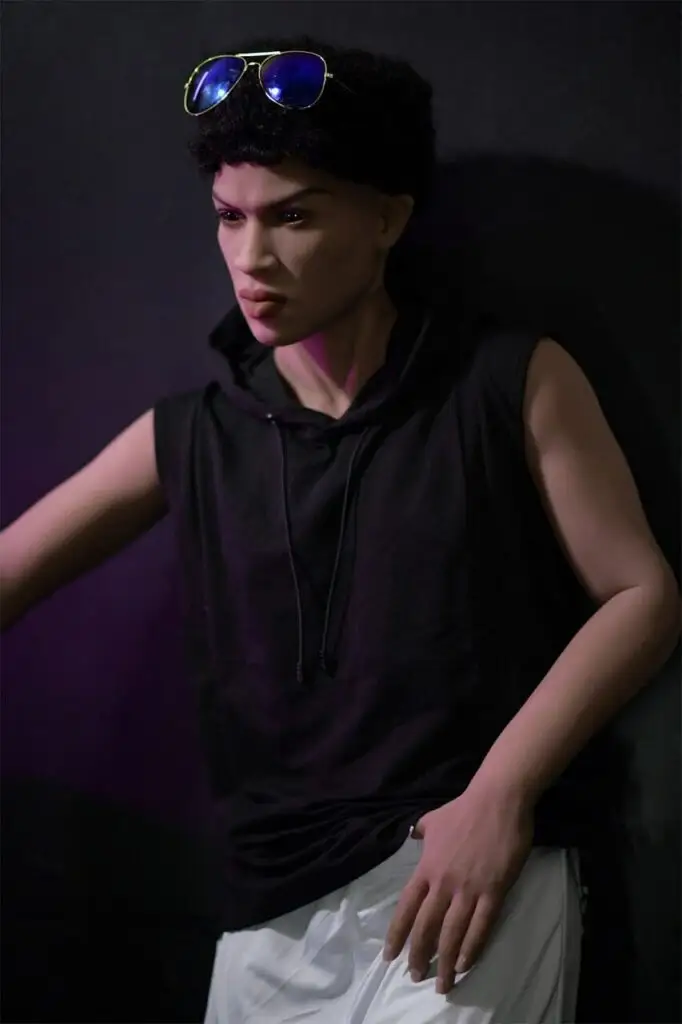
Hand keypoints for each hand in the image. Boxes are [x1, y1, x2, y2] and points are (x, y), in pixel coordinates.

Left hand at [383, 784, 533, 994]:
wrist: (497, 800)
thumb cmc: (464, 809)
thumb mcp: (432, 819)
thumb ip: (420, 832)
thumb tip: (412, 835)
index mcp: (427, 868)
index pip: (406, 908)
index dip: (397, 934)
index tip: (390, 955)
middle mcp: (444, 883)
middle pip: (427, 927)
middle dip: (419, 955)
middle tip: (415, 976)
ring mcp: (469, 888)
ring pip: (453, 933)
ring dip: (446, 961)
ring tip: (443, 984)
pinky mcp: (494, 891)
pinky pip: (482, 926)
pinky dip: (473, 948)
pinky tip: (466, 964)